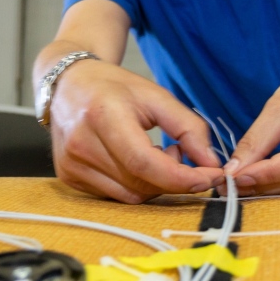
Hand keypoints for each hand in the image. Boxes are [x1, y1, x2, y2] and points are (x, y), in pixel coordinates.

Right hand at [49, 60, 223, 203]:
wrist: (67, 84)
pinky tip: (136, 161)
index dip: (181, 177)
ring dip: (155, 183)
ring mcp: (71, 165)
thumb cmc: (114, 87)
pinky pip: (115, 195)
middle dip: (173, 179)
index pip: (144, 163)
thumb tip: (213, 165)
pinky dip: (136, 185)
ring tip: (157, 153)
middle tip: (181, 153)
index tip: (209, 176)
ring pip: (130, 195)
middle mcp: (81, 145)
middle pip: (140, 183)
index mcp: (103, 116)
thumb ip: (190, 128)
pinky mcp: (69, 177)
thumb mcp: (157, 96)